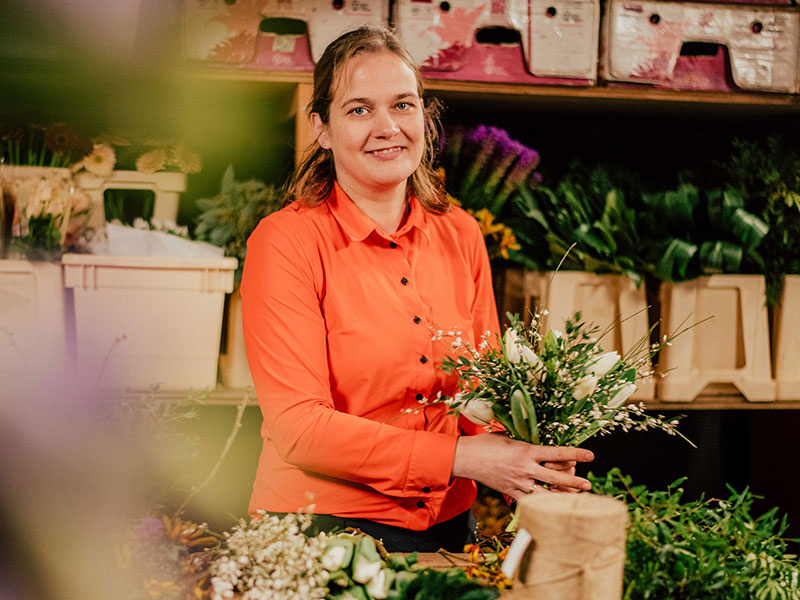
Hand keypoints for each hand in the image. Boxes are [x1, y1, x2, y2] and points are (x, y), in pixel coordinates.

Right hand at [451, 433, 593, 500]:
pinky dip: (542, 505)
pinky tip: (552, 508)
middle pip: (557, 478)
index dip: (576, 454)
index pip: (557, 453)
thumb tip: (538, 445)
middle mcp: (525, 468)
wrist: (466, 458)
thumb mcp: (508, 437)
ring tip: (575, 499)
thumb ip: (525, 443)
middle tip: (588, 485)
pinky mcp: (510, 492)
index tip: (591, 455)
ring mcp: (518, 483)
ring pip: (546, 494)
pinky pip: (530, 502)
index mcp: (526, 451)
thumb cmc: (486, 444)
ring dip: (562, 497)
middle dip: (575, 482)